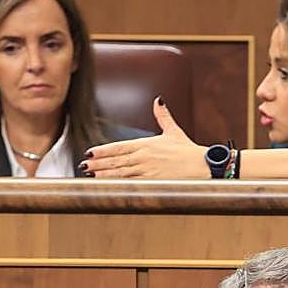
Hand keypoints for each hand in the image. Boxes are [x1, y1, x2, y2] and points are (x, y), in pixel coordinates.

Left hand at [83, 97, 209, 178]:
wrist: (203, 165)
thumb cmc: (188, 152)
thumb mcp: (173, 131)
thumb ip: (162, 116)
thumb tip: (158, 101)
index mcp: (146, 144)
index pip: (119, 146)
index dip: (103, 150)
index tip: (90, 152)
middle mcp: (143, 156)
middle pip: (115, 160)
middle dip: (98, 162)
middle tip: (84, 165)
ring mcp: (146, 169)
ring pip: (119, 172)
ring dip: (104, 173)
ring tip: (91, 174)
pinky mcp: (152, 181)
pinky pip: (130, 183)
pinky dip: (117, 184)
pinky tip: (107, 185)